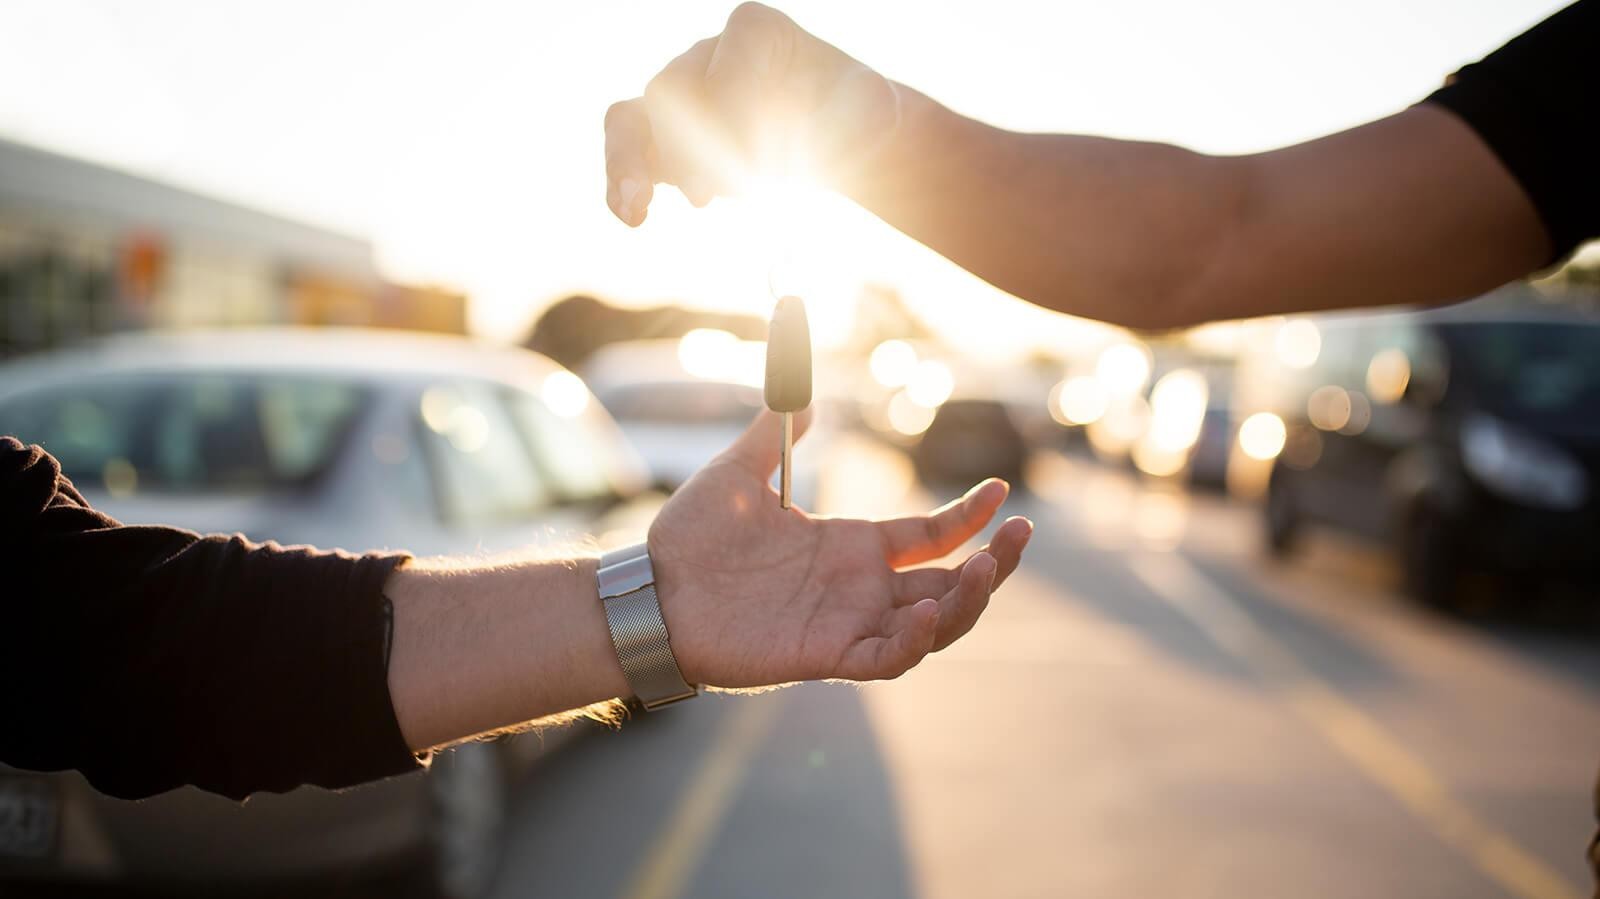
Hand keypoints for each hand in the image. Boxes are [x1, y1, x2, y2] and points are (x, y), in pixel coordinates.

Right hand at [604, 2, 899, 224]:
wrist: (831, 139)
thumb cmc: (854, 118)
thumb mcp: (876, 110)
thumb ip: (872, 108)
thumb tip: (872, 114)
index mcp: (758, 32)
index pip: (728, 61)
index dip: (738, 109)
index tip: (767, 163)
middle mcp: (707, 55)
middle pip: (675, 91)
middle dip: (696, 146)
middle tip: (735, 190)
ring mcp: (680, 95)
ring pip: (634, 118)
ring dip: (633, 164)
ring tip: (641, 206)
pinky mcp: (664, 138)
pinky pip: (626, 148)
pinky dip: (622, 182)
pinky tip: (632, 218)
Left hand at [648, 410, 1031, 687]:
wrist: (648, 590)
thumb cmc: (689, 539)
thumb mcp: (738, 470)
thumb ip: (775, 431)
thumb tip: (801, 392)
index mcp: (850, 547)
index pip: (931, 536)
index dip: (970, 517)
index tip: (1002, 490)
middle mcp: (859, 589)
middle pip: (950, 583)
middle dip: (995, 563)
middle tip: (1022, 534)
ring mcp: (846, 624)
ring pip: (933, 625)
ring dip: (969, 602)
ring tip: (988, 568)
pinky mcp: (825, 656)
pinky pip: (886, 657)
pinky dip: (914, 639)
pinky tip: (925, 609)